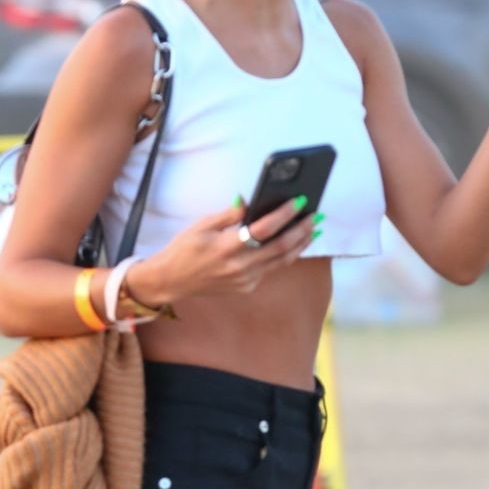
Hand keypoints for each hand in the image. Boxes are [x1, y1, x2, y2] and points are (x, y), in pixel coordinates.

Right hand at [141, 195, 317, 300]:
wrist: (172, 281)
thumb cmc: (184, 249)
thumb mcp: (201, 225)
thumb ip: (229, 214)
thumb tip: (252, 202)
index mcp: (226, 248)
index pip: (264, 229)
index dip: (284, 214)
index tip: (300, 201)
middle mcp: (239, 267)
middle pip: (280, 248)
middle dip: (302, 230)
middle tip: (316, 216)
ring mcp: (244, 280)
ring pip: (281, 261)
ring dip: (300, 244)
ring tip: (314, 229)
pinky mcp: (246, 287)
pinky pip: (270, 269)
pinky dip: (283, 255)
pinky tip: (293, 242)